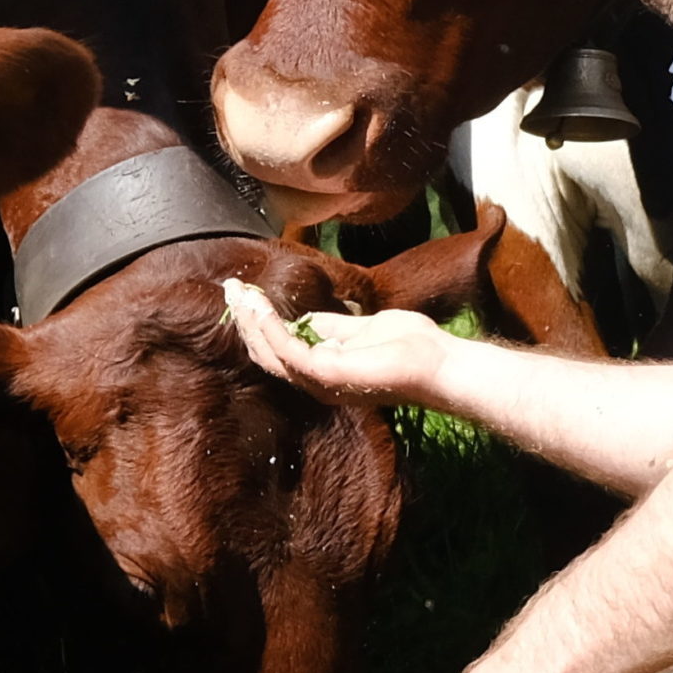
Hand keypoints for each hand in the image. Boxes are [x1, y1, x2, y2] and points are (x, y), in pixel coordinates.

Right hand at [224, 276, 448, 404]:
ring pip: (270, 354)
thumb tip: (303, 317)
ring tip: (239, 294)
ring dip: (252, 322)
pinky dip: (270, 327)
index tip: (245, 294)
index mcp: (324, 372)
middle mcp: (317, 382)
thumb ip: (332, 326)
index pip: (280, 350)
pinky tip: (260, 306)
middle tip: (232, 289)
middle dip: (247, 321)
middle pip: (267, 354)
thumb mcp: (363, 328)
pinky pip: (288, 350)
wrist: (440, 364)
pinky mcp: (327, 375)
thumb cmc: (411, 347)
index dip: (260, 322)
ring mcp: (320, 382)